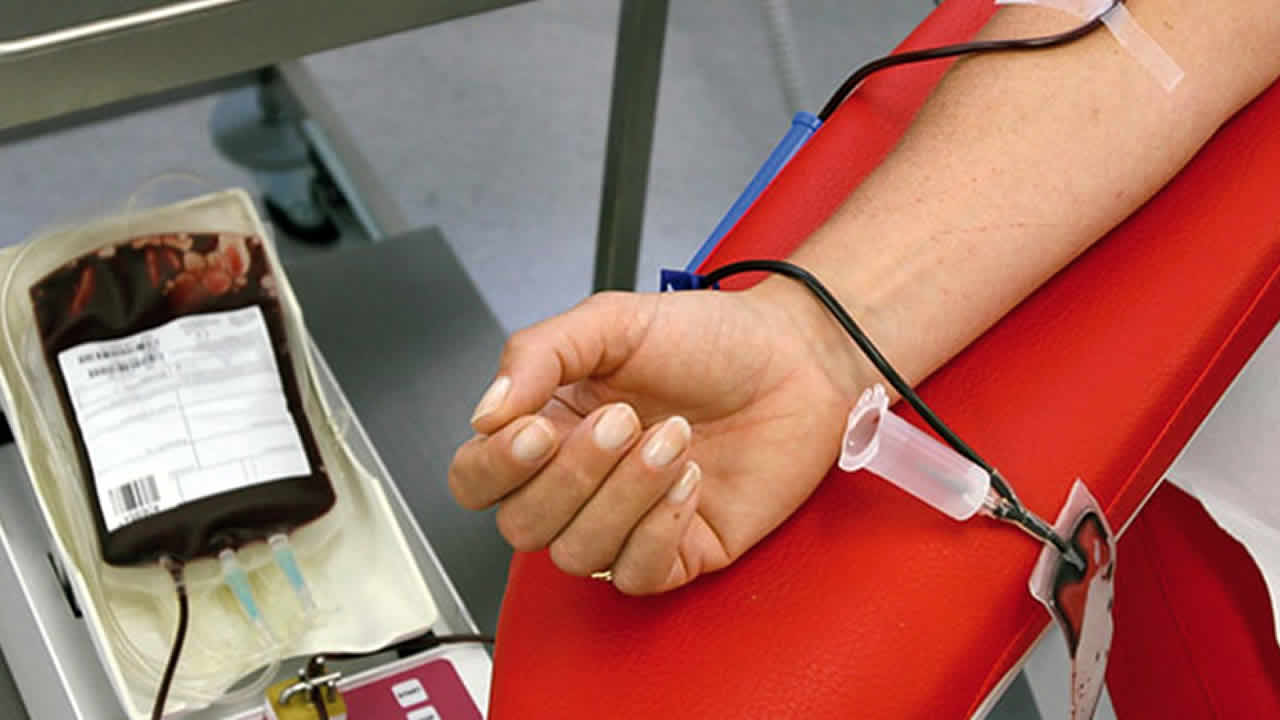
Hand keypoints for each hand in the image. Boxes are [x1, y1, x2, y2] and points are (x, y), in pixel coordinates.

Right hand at [448, 281, 866, 594]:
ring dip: (624, 496)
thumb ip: (537, 354)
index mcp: (549, 426)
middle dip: (572, 476)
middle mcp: (580, 481)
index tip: (536, 429)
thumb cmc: (708, 338)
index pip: (478, 479)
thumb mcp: (611, 321)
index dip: (494, 467)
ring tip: (675, 438)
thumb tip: (485, 413)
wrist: (795, 357)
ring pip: (577, 554)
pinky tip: (691, 479)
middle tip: (625, 419)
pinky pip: (636, 574)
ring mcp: (627, 522)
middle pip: (523, 525)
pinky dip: (659, 529)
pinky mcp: (679, 552)